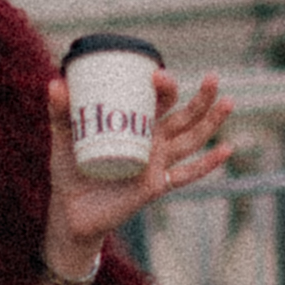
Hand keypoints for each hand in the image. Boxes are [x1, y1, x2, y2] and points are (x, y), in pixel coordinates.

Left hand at [43, 64, 236, 274]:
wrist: (70, 211)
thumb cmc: (69, 170)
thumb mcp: (63, 137)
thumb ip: (60, 111)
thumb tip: (56, 83)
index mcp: (134, 124)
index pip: (157, 100)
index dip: (163, 85)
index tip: (157, 73)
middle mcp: (151, 141)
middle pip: (184, 115)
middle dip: (200, 97)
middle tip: (213, 77)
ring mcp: (157, 163)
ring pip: (192, 139)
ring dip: (211, 122)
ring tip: (228, 101)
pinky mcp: (156, 185)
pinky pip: (187, 174)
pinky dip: (208, 164)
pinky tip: (227, 149)